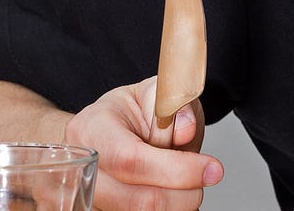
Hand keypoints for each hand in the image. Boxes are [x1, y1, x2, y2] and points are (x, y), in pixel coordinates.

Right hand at [65, 76, 222, 209]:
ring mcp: (86, 197)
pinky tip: (169, 194)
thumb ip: (174, 104)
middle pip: (137, 200)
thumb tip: (185, 131)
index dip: (176, 169)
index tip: (212, 169)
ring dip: (176, 206)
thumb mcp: (155, 94)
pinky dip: (165, 210)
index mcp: (90, 128)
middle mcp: (82, 168)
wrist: (106, 132)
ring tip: (184, 183)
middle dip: (183, 196)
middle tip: (204, 179)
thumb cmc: (131, 114)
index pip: (130, 159)